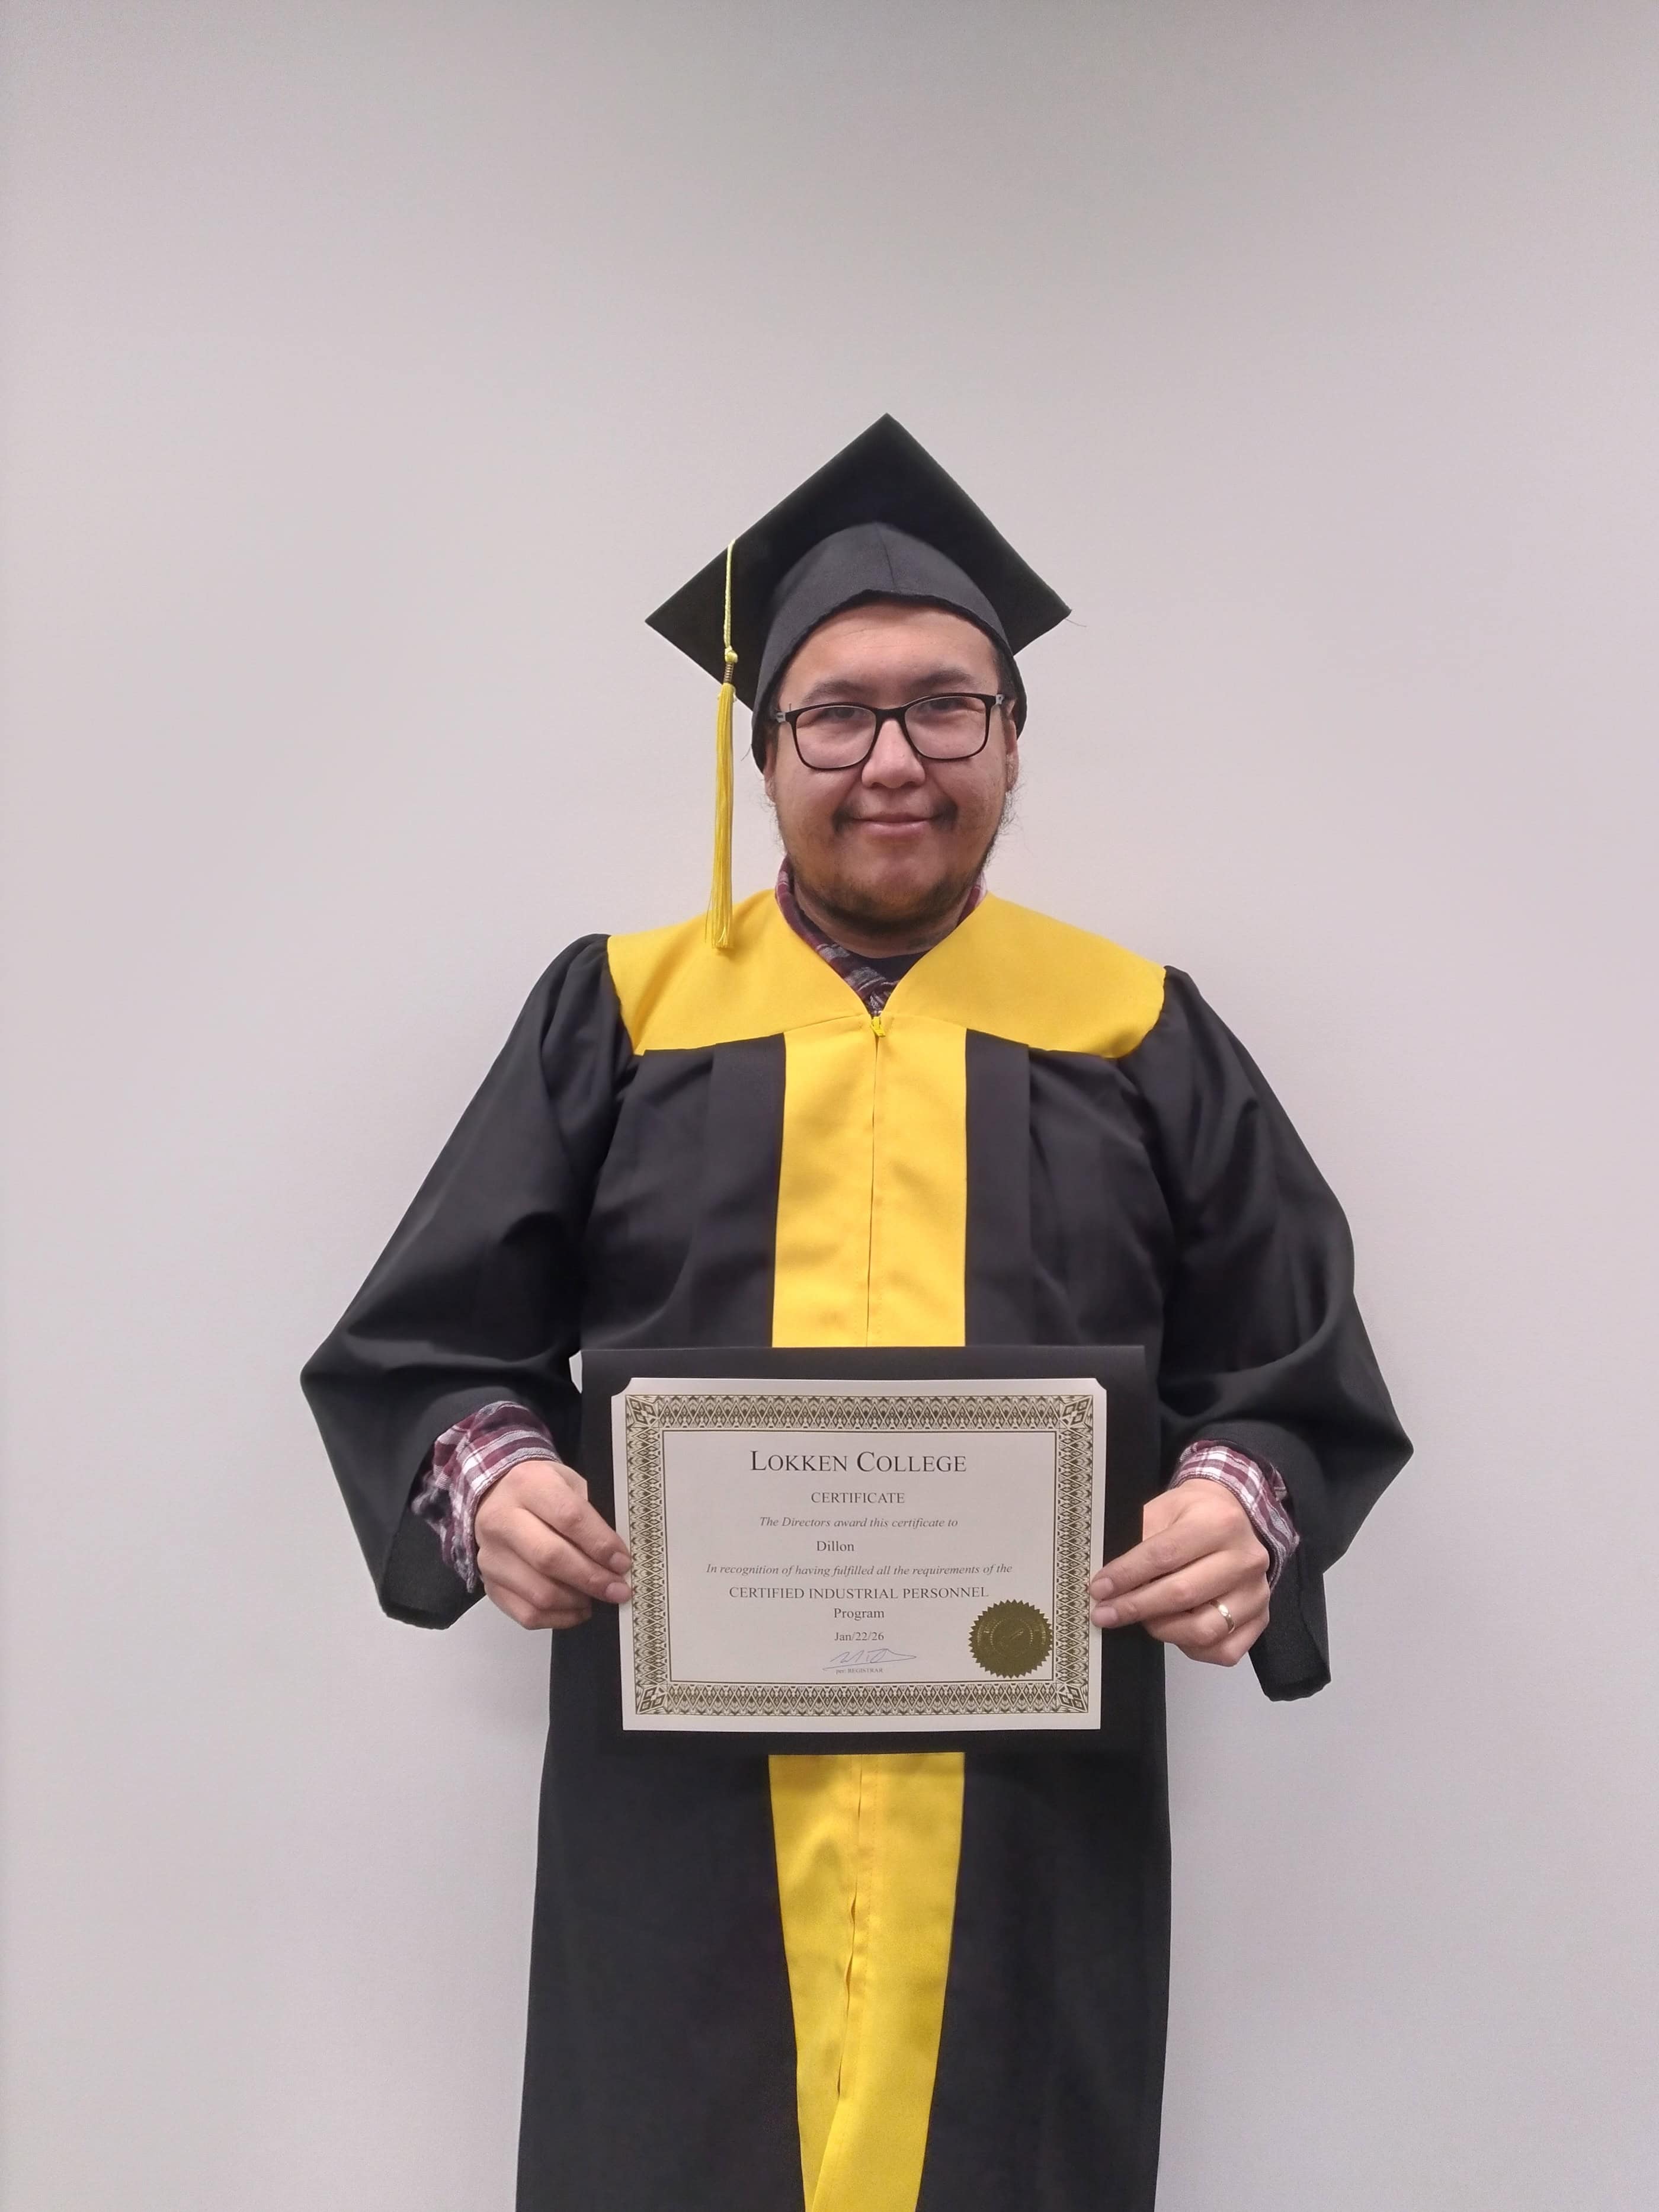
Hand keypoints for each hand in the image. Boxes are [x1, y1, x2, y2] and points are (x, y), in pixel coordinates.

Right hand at [474, 1457, 631, 1630]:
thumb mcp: (570, 1484)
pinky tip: (578, 1608)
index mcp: (527, 1485)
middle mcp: (501, 1521)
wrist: (497, 1496)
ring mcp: (491, 1557)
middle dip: (592, 1579)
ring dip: (578, 1601)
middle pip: (550, 1558)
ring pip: (539, 1593)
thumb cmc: (543, 1491)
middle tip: (618, 1590)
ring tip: (598, 1597)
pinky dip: (559, 1618)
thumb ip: (592, 1516)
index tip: (623, 1562)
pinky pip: (527, 1614)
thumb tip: (617, 1559)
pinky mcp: (489, 1585)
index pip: (569, 1518)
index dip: (600, 1544)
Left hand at [1088, 1482, 1268, 1666]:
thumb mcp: (1162, 1510)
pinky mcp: (1262, 1618)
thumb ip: (1139, 1542)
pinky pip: (1224, 1650)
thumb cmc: (1192, 1514)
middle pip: (1182, 1595)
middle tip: (1104, 1613)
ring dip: (1162, 1630)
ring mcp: (1257, 1592)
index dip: (1126, 1575)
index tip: (1098, 1589)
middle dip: (1135, 1607)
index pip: (1164, 1555)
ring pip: (1204, 1630)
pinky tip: (1174, 1631)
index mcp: (1219, 1523)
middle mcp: (1246, 1559)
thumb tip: (1108, 1581)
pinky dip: (1192, 1648)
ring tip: (1141, 1619)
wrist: (1232, 1516)